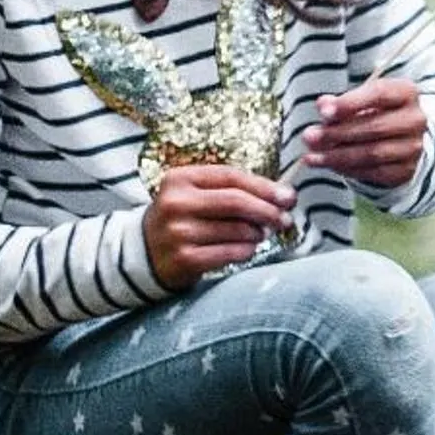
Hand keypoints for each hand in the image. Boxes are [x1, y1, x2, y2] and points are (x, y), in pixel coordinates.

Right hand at [146, 164, 295, 286]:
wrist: (146, 252)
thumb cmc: (184, 218)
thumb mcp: (197, 194)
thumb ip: (234, 189)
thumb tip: (283, 195)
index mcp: (180, 179)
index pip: (231, 177)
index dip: (265, 186)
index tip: (288, 196)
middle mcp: (176, 203)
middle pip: (236, 202)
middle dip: (268, 211)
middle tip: (285, 219)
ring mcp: (178, 232)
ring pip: (238, 230)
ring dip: (258, 233)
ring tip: (258, 234)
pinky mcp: (184, 258)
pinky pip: (232, 252)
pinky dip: (247, 251)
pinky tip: (245, 249)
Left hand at [304, 78, 425, 189]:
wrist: (401, 136)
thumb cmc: (374, 111)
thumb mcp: (358, 100)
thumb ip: (340, 102)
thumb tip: (323, 105)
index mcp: (406, 92)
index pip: (379, 94)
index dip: (350, 103)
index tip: (323, 112)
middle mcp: (415, 119)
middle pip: (374, 127)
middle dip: (337, 133)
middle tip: (309, 136)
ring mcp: (414, 147)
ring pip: (372, 153)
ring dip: (337, 156)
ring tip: (311, 156)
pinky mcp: (406, 170)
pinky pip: (374, 172)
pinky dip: (347, 170)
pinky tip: (328, 165)